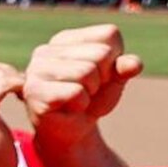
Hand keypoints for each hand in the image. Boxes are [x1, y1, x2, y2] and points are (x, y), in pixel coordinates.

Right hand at [22, 24, 141, 139]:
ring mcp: (36, 69)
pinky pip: (75, 93)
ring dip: (90, 93)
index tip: (99, 76)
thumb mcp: (114, 80)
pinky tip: (67, 108)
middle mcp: (46, 50)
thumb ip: (125, 68)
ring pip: (87, 73)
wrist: (71, 132)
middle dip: (102, 79)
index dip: (114, 60)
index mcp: (66, 39)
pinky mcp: (33, 91)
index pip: (109, 34)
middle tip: (86, 91)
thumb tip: (134, 64)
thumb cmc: (92, 100)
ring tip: (77, 99)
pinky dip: (81, 105)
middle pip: (100, 54)